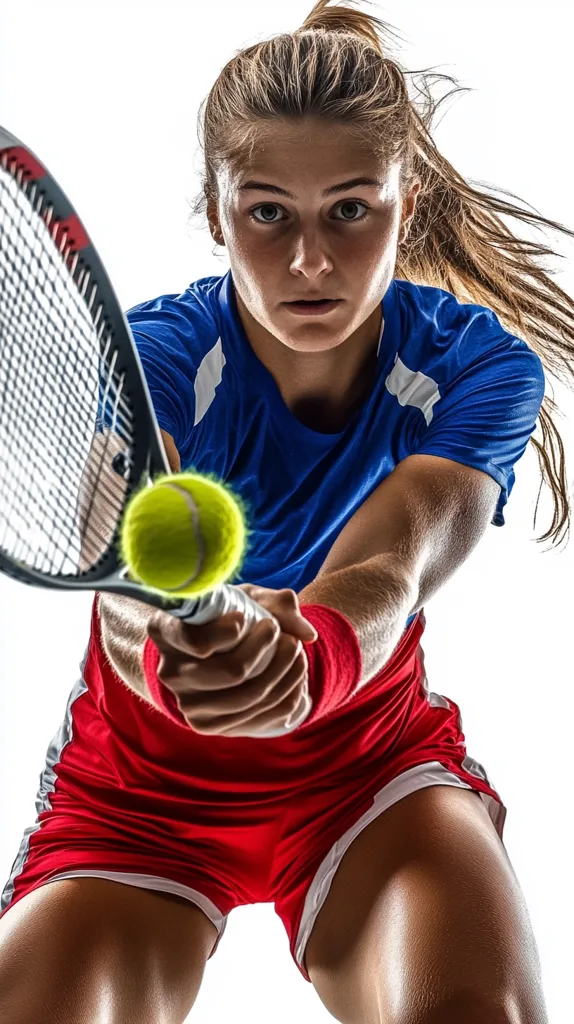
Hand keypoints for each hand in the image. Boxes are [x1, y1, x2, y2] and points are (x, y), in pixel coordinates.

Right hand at [146, 584, 317, 737]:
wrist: (221, 654)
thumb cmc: (232, 616)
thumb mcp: (249, 599)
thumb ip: (277, 604)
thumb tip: (307, 633)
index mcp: (165, 630)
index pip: (191, 638)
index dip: (223, 633)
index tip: (245, 620)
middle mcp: (170, 671)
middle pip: (233, 671)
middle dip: (266, 650)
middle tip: (280, 632)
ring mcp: (188, 704)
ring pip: (252, 695)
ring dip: (285, 671)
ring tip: (295, 649)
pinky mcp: (207, 726)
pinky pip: (260, 716)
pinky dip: (287, 693)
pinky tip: (294, 673)